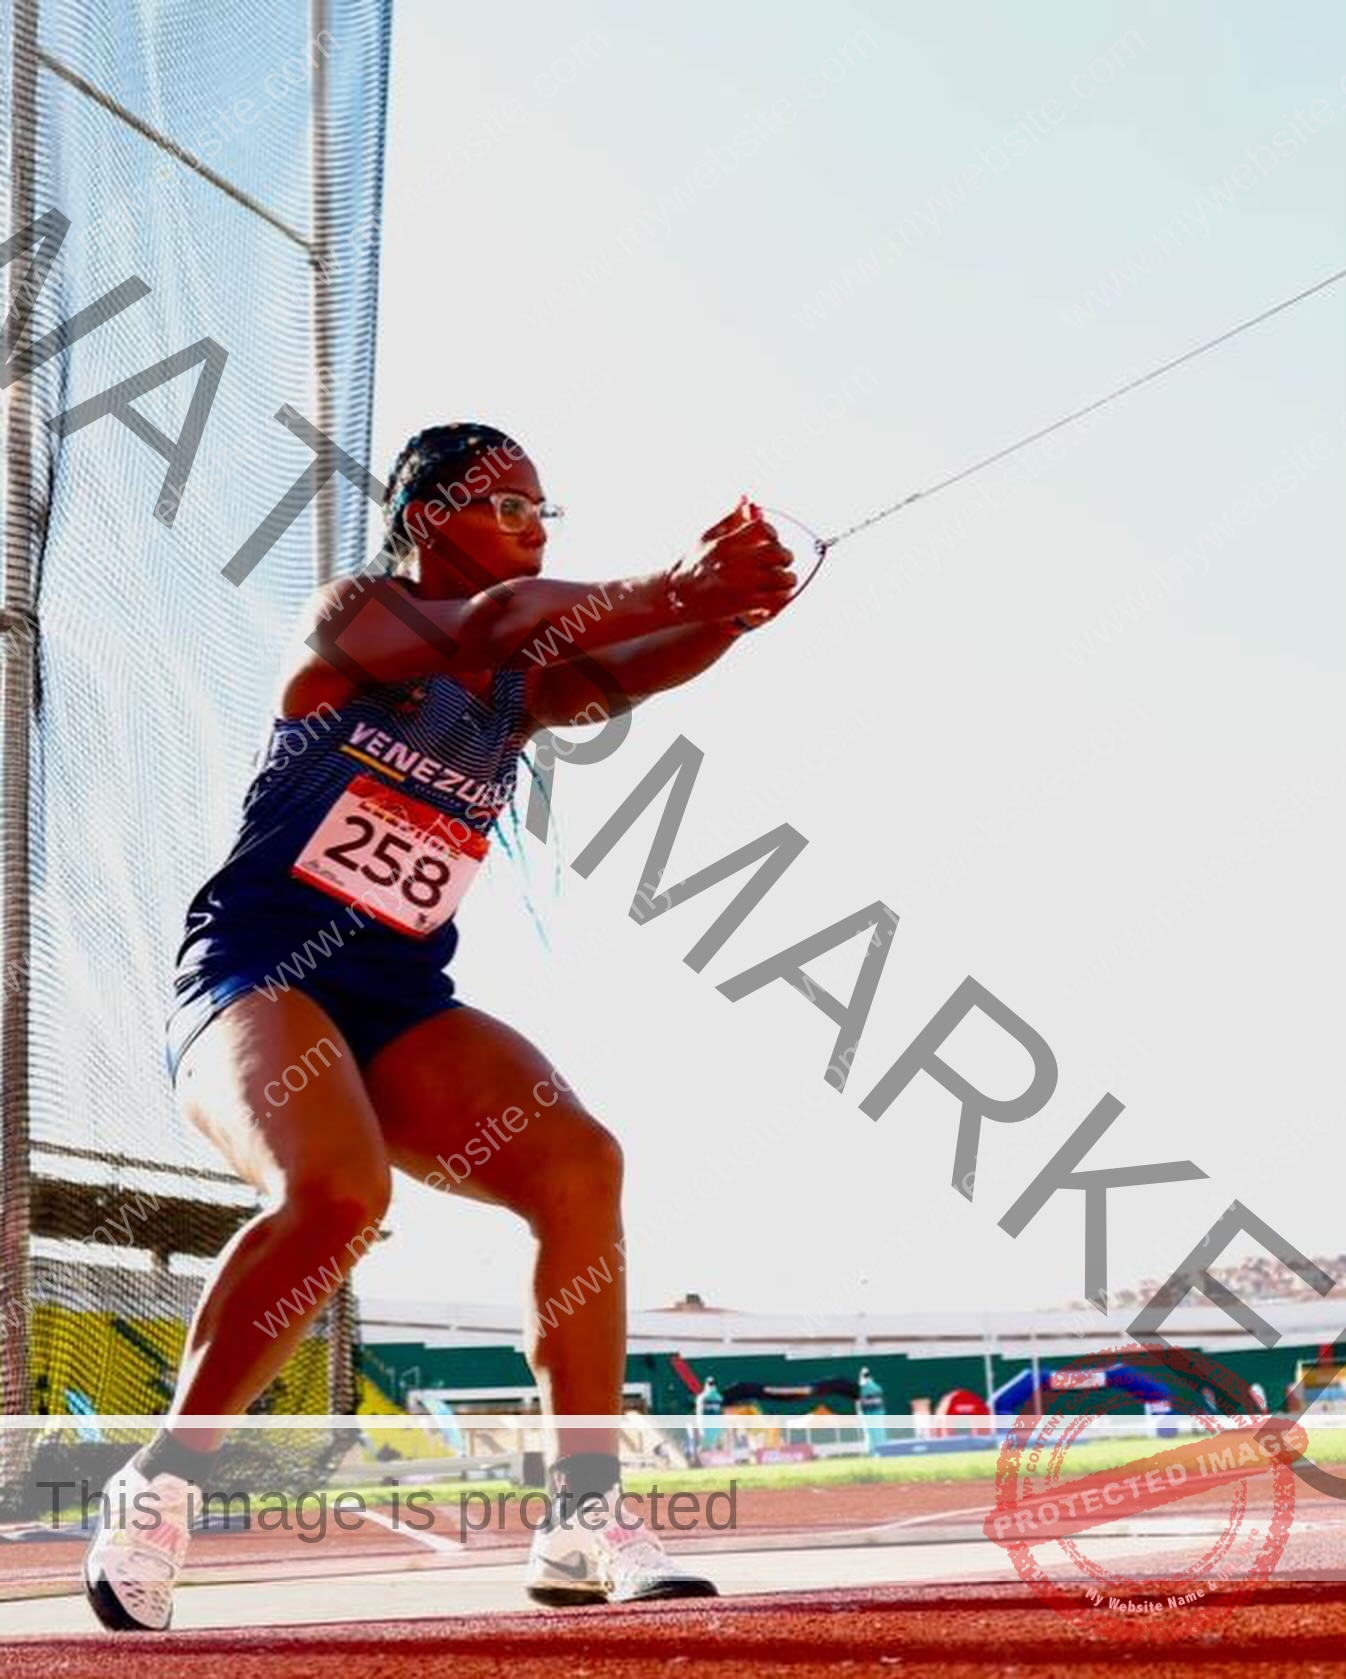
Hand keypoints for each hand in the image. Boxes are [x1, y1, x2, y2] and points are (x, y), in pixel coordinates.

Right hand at [672, 498, 795, 622]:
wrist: (674, 596)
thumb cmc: (689, 564)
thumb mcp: (706, 536)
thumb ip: (729, 517)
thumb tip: (745, 498)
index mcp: (727, 543)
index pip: (761, 529)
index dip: (772, 532)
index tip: (772, 539)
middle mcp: (736, 562)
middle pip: (775, 553)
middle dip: (785, 556)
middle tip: (785, 560)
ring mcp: (740, 584)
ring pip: (779, 578)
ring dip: (788, 579)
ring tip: (787, 580)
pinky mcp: (742, 604)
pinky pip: (773, 600)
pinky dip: (781, 598)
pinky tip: (779, 596)